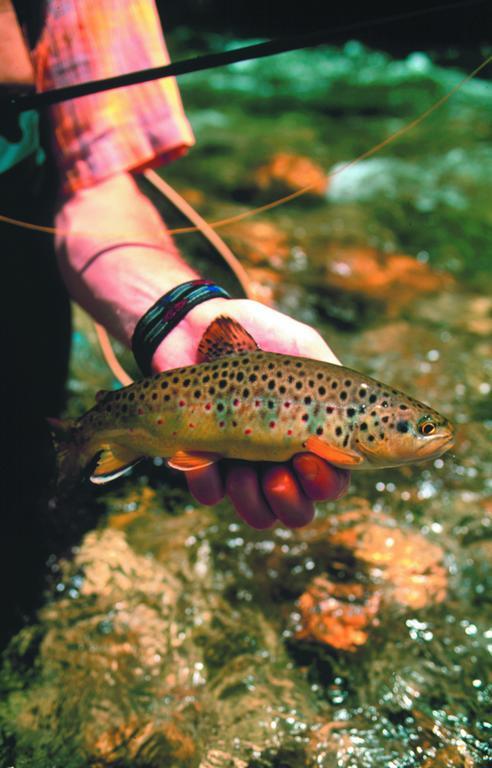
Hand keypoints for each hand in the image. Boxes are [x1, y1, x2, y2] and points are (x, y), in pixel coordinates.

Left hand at [152, 298, 349, 528]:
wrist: (195, 325)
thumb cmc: (255, 333)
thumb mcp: (304, 345)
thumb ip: (333, 375)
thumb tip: (364, 410)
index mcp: (312, 436)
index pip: (333, 479)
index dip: (327, 483)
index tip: (308, 457)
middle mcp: (281, 459)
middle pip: (299, 511)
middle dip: (292, 501)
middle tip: (279, 472)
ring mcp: (242, 465)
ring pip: (259, 514)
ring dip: (251, 496)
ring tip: (238, 462)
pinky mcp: (204, 463)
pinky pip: (210, 494)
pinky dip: (208, 479)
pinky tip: (203, 453)